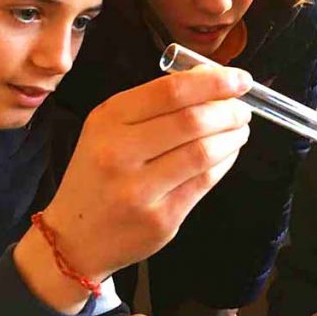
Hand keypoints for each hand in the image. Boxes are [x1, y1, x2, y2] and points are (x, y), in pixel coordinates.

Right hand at [14, 67, 251, 311]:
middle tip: (242, 108)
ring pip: (203, 152)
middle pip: (192, 121)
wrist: (74, 237)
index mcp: (107, 120)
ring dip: (232, 136)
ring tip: (240, 129)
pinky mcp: (161, 218)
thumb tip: (209, 78)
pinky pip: (205, 182)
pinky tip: (228, 152)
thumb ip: (156, 102)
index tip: (239, 78)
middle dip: (228, 110)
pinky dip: (225, 162)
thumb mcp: (109, 128)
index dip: (213, 82)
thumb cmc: (98, 174)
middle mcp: (119, 153)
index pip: (170, 91)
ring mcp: (139, 189)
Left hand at [163, 301, 238, 315]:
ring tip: (222, 311)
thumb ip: (175, 314)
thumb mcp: (182, 308)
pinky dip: (230, 301)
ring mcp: (230, 314)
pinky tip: (225, 296)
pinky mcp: (235, 301)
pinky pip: (235, 304)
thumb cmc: (201, 300)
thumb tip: (163, 314)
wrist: (217, 286)